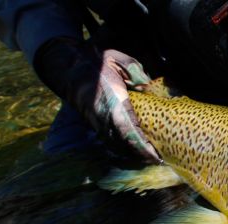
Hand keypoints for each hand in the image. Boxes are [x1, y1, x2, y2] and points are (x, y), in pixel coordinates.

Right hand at [33, 38, 159, 161]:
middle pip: (124, 144)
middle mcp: (103, 117)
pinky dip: (122, 149)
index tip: (156, 155)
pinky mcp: (93, 124)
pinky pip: (109, 141)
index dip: (143, 146)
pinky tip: (134, 151)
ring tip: (150, 158)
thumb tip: (147, 85)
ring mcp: (97, 122)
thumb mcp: (117, 59)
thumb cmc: (96, 63)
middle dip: (141, 155)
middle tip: (159, 160)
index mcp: (112, 103)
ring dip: (132, 154)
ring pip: (116, 145)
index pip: (129, 131)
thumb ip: (135, 71)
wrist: (68, 67)